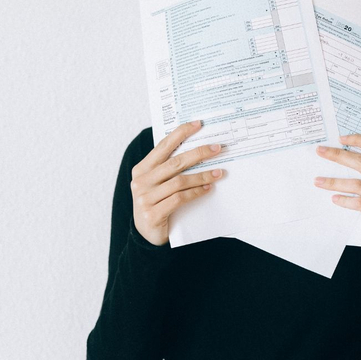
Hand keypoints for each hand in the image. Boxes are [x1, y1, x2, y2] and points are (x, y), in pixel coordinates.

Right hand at [130, 121, 223, 245]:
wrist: (146, 235)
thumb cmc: (157, 204)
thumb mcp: (158, 184)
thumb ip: (169, 169)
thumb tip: (198, 150)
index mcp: (142, 169)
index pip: (163, 146)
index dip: (181, 133)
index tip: (199, 125)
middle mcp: (141, 181)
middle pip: (175, 162)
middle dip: (199, 153)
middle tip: (217, 148)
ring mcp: (145, 198)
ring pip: (179, 181)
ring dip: (202, 175)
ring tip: (219, 173)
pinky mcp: (153, 213)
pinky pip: (180, 198)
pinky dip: (196, 192)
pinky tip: (208, 188)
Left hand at [314, 134, 360, 248]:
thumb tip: (339, 156)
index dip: (360, 140)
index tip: (340, 138)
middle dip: (339, 156)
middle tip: (321, 152)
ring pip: (359, 185)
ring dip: (335, 182)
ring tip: (318, 181)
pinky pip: (360, 204)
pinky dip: (344, 201)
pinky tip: (333, 199)